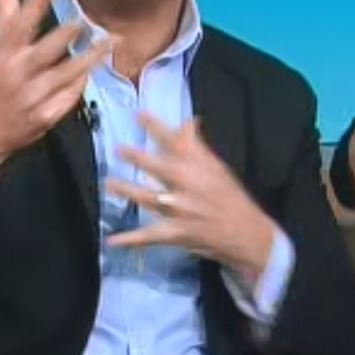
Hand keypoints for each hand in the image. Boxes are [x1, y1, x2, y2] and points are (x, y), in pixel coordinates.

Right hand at [0, 0, 113, 192]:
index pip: (17, 25)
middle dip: (68, 33)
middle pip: (47, 50)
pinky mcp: (44, 117)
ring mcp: (31, 97)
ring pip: (67, 73)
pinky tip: (90, 70)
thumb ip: (2, 19)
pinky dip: (81, 82)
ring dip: (90, 57)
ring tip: (110, 41)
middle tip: (86, 19)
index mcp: (0, 55)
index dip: (33, 5)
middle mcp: (16, 74)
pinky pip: (69, 96)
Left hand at [105, 112, 276, 281]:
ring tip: (108, 184)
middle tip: (118, 148)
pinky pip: (147, 236)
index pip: (173, 139)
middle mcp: (185, 183)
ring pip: (145, 197)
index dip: (153, 125)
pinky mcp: (174, 231)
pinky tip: (111, 241)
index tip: (137, 114)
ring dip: (125, 190)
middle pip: (155, 166)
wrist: (246, 231)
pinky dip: (129, 239)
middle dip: (135, 156)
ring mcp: (177, 208)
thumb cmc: (230, 198)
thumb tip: (189, 121)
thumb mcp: (218, 167)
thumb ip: (197, 146)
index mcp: (197, 165)